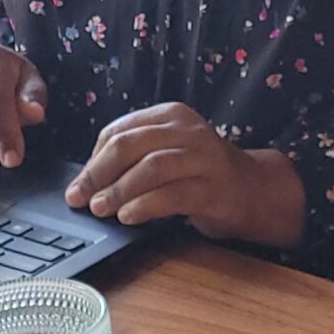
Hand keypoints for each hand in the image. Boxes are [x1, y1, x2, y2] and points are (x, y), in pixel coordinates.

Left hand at [65, 102, 305, 248]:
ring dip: (119, 191)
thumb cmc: (202, 174)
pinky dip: (144, 206)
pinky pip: (172, 194)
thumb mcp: (168, 154)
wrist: (254, 190)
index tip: (78, 184)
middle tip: (80, 197)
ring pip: (150, 168)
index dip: (93, 160)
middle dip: (98, 174)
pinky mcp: (214, 188)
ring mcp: (204, 158)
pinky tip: (128, 217)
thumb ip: (134, 160)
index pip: (120, 130)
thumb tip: (87, 183)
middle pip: (130, 145)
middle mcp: (187, 131)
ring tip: (101, 209)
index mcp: (171, 116)